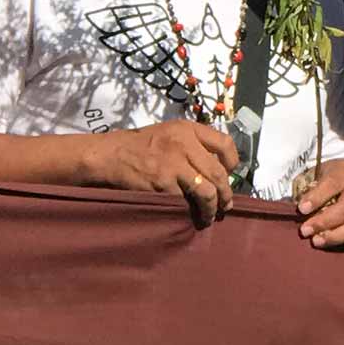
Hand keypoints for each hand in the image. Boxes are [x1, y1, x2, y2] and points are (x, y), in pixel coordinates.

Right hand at [100, 117, 238, 221]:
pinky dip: (190, 210)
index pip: (225, 144)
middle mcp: (184, 143)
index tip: (231, 175)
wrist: (110, 155)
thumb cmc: (140, 146)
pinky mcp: (163, 182)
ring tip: (211, 215)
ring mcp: (174, 163)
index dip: (233, 163)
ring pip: (207, 191)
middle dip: (225, 193)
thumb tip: (218, 168)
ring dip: (212, 207)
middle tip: (226, 204)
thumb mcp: (169, 134)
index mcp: (188, 129)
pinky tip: (189, 215)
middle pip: (218, 173)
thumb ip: (193, 144)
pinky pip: (185, 201)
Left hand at [295, 157, 343, 249]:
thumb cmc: (328, 178)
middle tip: (305, 230)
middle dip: (324, 221)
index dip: (317, 197)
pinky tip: (326, 242)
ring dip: (336, 235)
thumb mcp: (318, 174)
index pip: (333, 183)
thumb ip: (309, 189)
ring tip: (316, 241)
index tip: (301, 209)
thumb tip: (300, 210)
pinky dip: (341, 239)